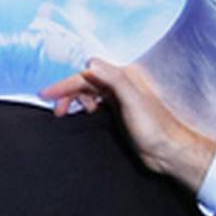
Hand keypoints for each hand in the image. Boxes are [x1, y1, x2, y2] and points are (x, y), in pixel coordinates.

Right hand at [42, 56, 215, 192]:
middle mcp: (122, 83)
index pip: (86, 75)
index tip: (46, 94)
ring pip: (89, 92)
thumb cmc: (154, 129)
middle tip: (55, 110)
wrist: (169, 152)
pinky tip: (82, 115)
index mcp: (124, 76)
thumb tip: (91, 62)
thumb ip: (114, 79)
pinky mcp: (120, 112)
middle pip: (86, 82)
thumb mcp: (132, 100)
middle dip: (66, 93)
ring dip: (74, 100)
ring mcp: (121, 98)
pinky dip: (84, 107)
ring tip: (65, 114)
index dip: (64, 84)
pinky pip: (95, 103)